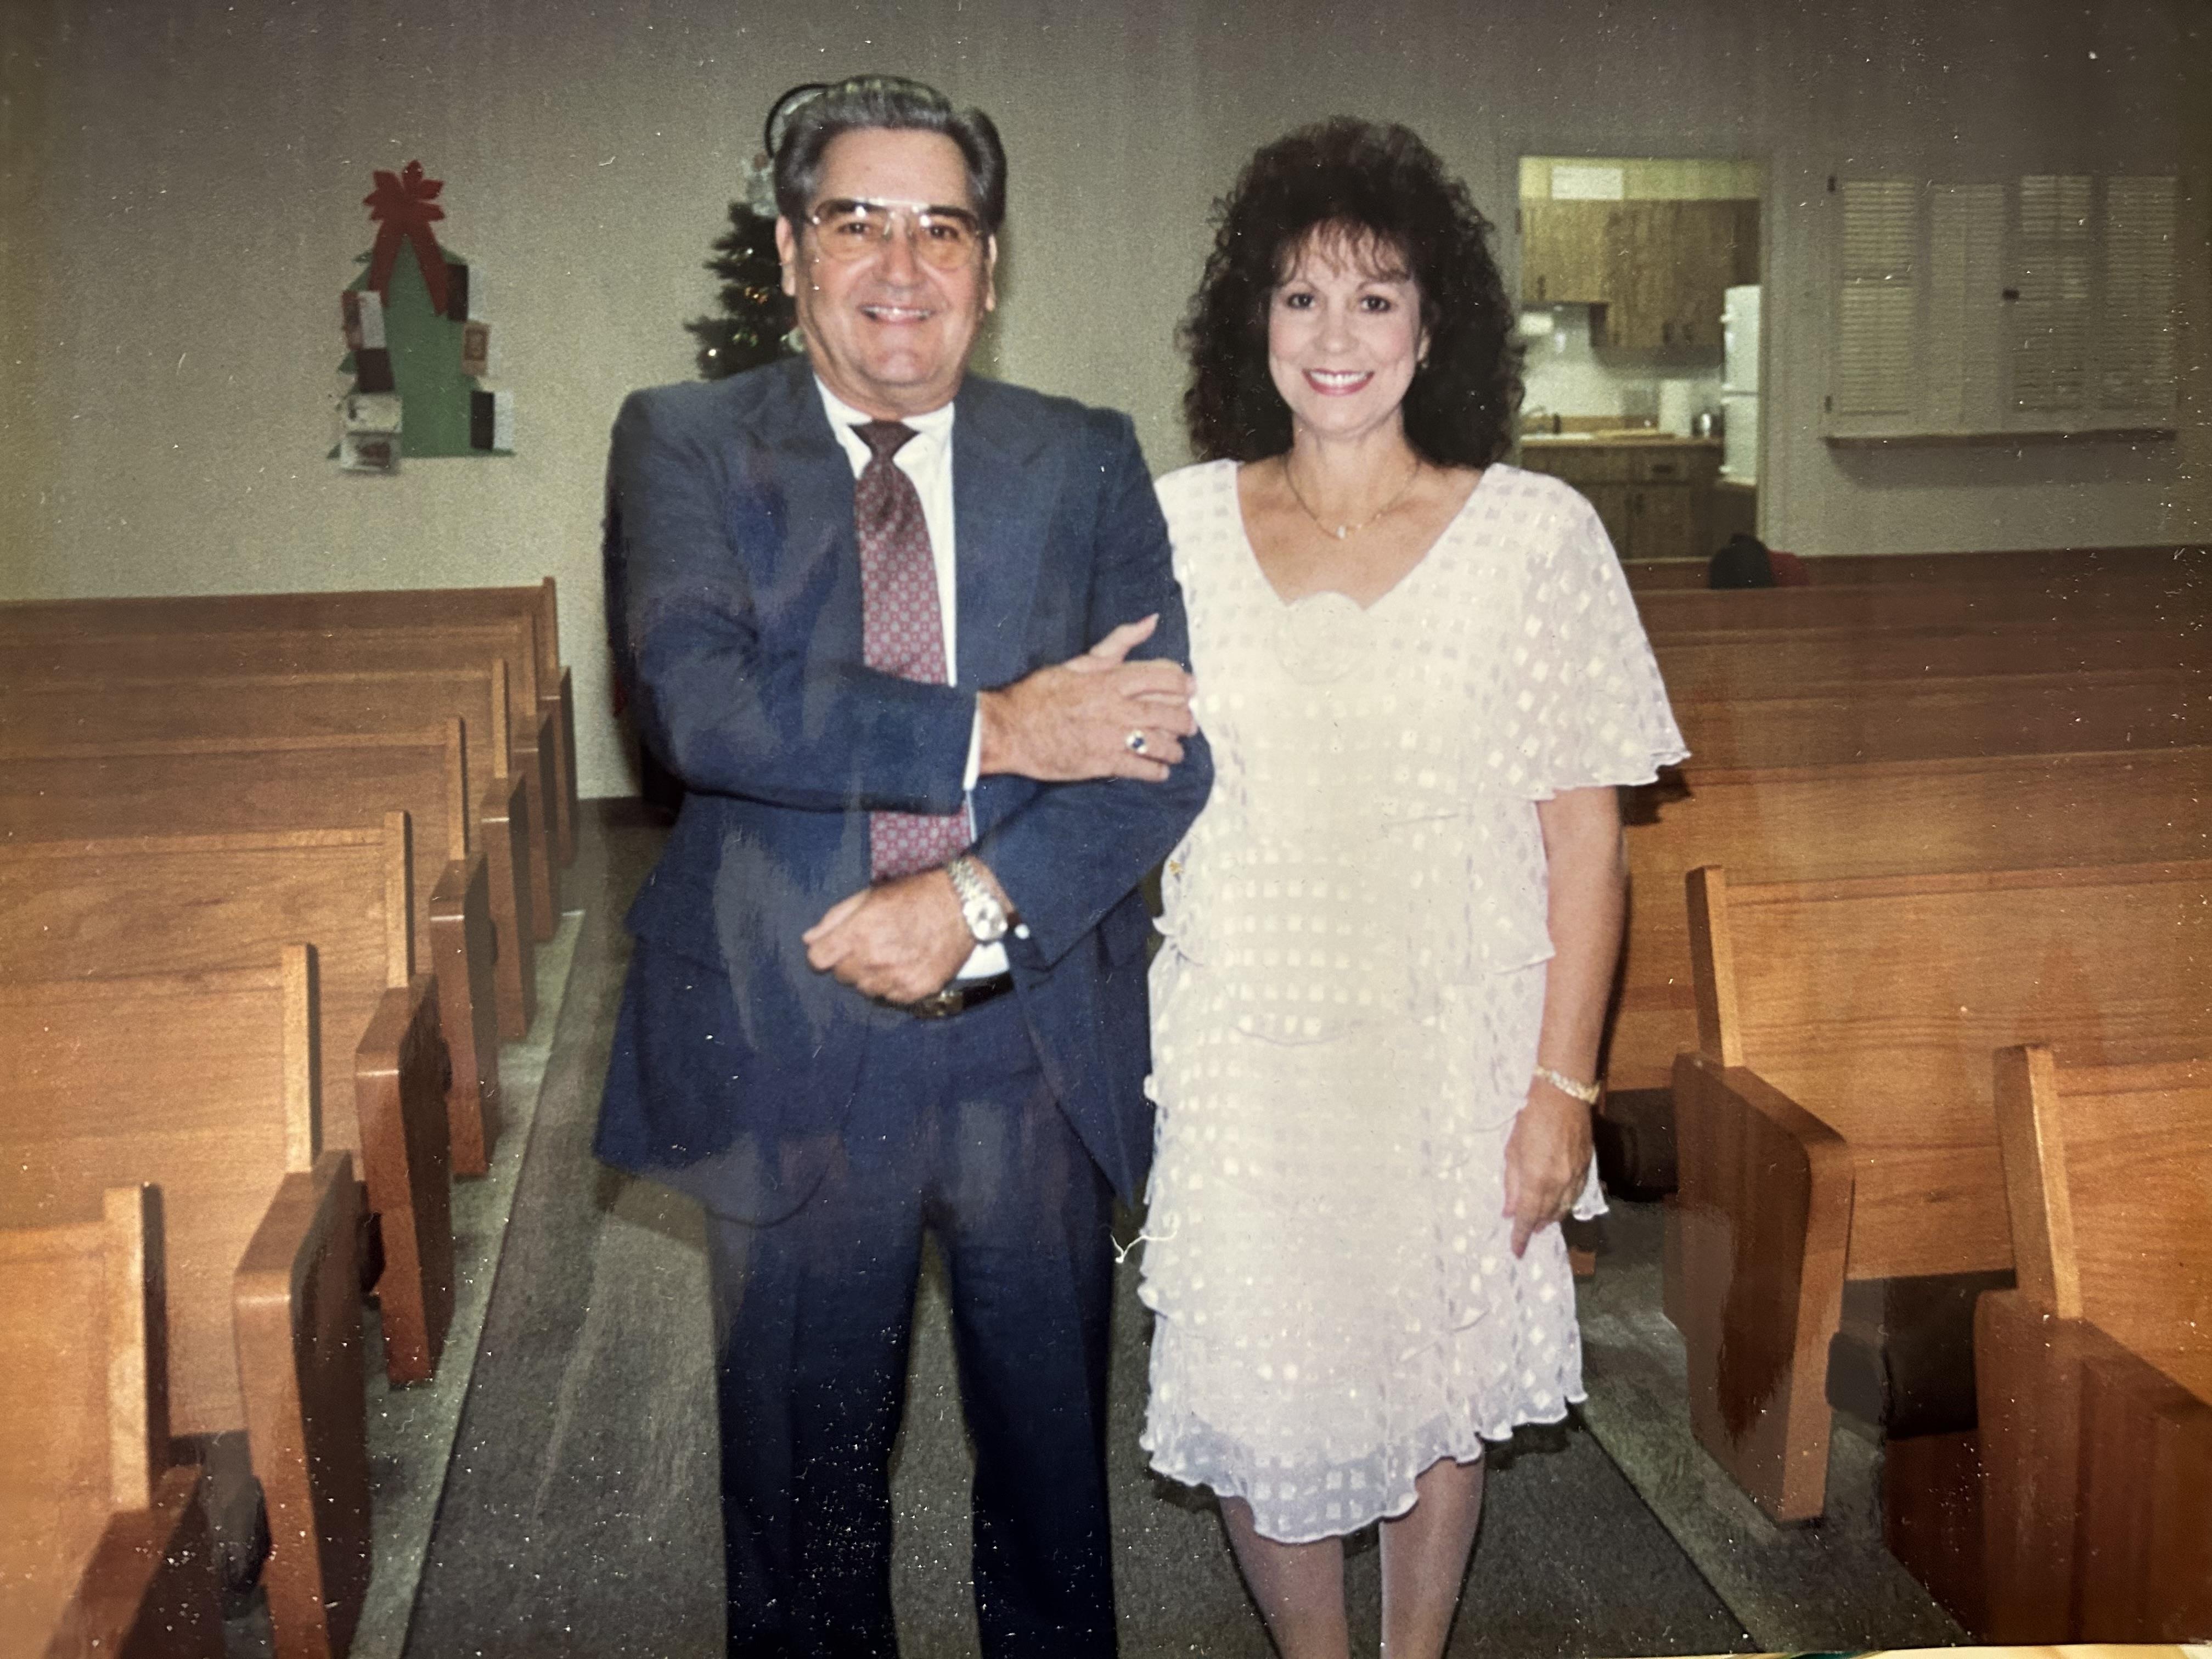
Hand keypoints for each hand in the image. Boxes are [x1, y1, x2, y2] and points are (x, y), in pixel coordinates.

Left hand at [802, 870, 973, 1003]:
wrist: (963, 906)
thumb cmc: (915, 894)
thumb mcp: (871, 896)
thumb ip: (836, 918)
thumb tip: (809, 939)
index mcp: (858, 933)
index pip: (817, 959)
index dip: (823, 952)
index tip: (834, 947)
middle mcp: (874, 960)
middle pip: (841, 976)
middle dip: (849, 962)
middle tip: (869, 945)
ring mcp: (895, 978)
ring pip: (864, 989)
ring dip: (870, 975)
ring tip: (890, 955)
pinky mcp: (916, 991)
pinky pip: (890, 997)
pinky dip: (893, 985)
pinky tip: (906, 965)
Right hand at [977, 613, 1197, 782]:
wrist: (1008, 728)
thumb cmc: (1041, 693)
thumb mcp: (1080, 662)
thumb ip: (1118, 643)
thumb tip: (1152, 620)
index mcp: (1111, 679)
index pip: (1163, 677)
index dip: (1183, 684)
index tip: (1190, 689)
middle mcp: (1116, 707)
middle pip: (1168, 712)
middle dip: (1185, 720)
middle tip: (1189, 725)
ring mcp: (1110, 737)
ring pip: (1159, 743)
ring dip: (1173, 748)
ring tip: (1175, 751)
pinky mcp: (1101, 763)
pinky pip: (1140, 769)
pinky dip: (1156, 771)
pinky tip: (1159, 771)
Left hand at [1501, 1079, 1594, 1257]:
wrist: (1563, 1096)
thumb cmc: (1531, 1119)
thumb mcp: (1512, 1150)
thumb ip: (1512, 1183)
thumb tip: (1508, 1211)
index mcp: (1537, 1179)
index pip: (1527, 1217)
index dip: (1520, 1236)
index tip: (1516, 1251)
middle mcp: (1559, 1184)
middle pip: (1547, 1216)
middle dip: (1535, 1226)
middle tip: (1525, 1231)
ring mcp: (1576, 1177)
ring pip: (1564, 1209)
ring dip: (1550, 1217)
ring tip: (1540, 1220)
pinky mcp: (1587, 1168)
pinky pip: (1575, 1196)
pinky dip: (1565, 1204)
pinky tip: (1558, 1204)